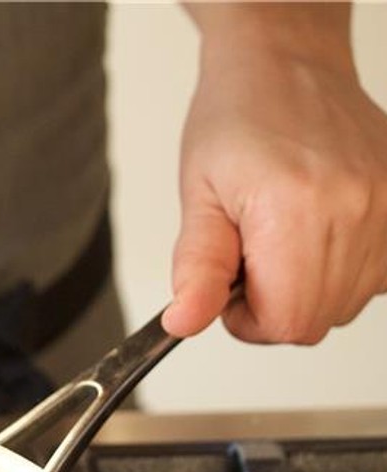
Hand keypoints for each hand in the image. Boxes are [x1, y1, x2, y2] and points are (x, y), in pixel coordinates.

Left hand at [162, 9, 386, 341]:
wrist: (287, 67)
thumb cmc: (238, 122)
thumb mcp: (198, 198)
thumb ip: (197, 269)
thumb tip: (185, 321)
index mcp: (294, 211)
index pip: (288, 322)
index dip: (250, 323)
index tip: (230, 294)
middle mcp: (353, 210)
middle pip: (320, 319)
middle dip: (276, 309)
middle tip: (250, 263)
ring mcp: (385, 207)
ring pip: (351, 302)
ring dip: (309, 291)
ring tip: (280, 243)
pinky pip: (378, 275)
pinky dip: (343, 272)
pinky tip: (314, 238)